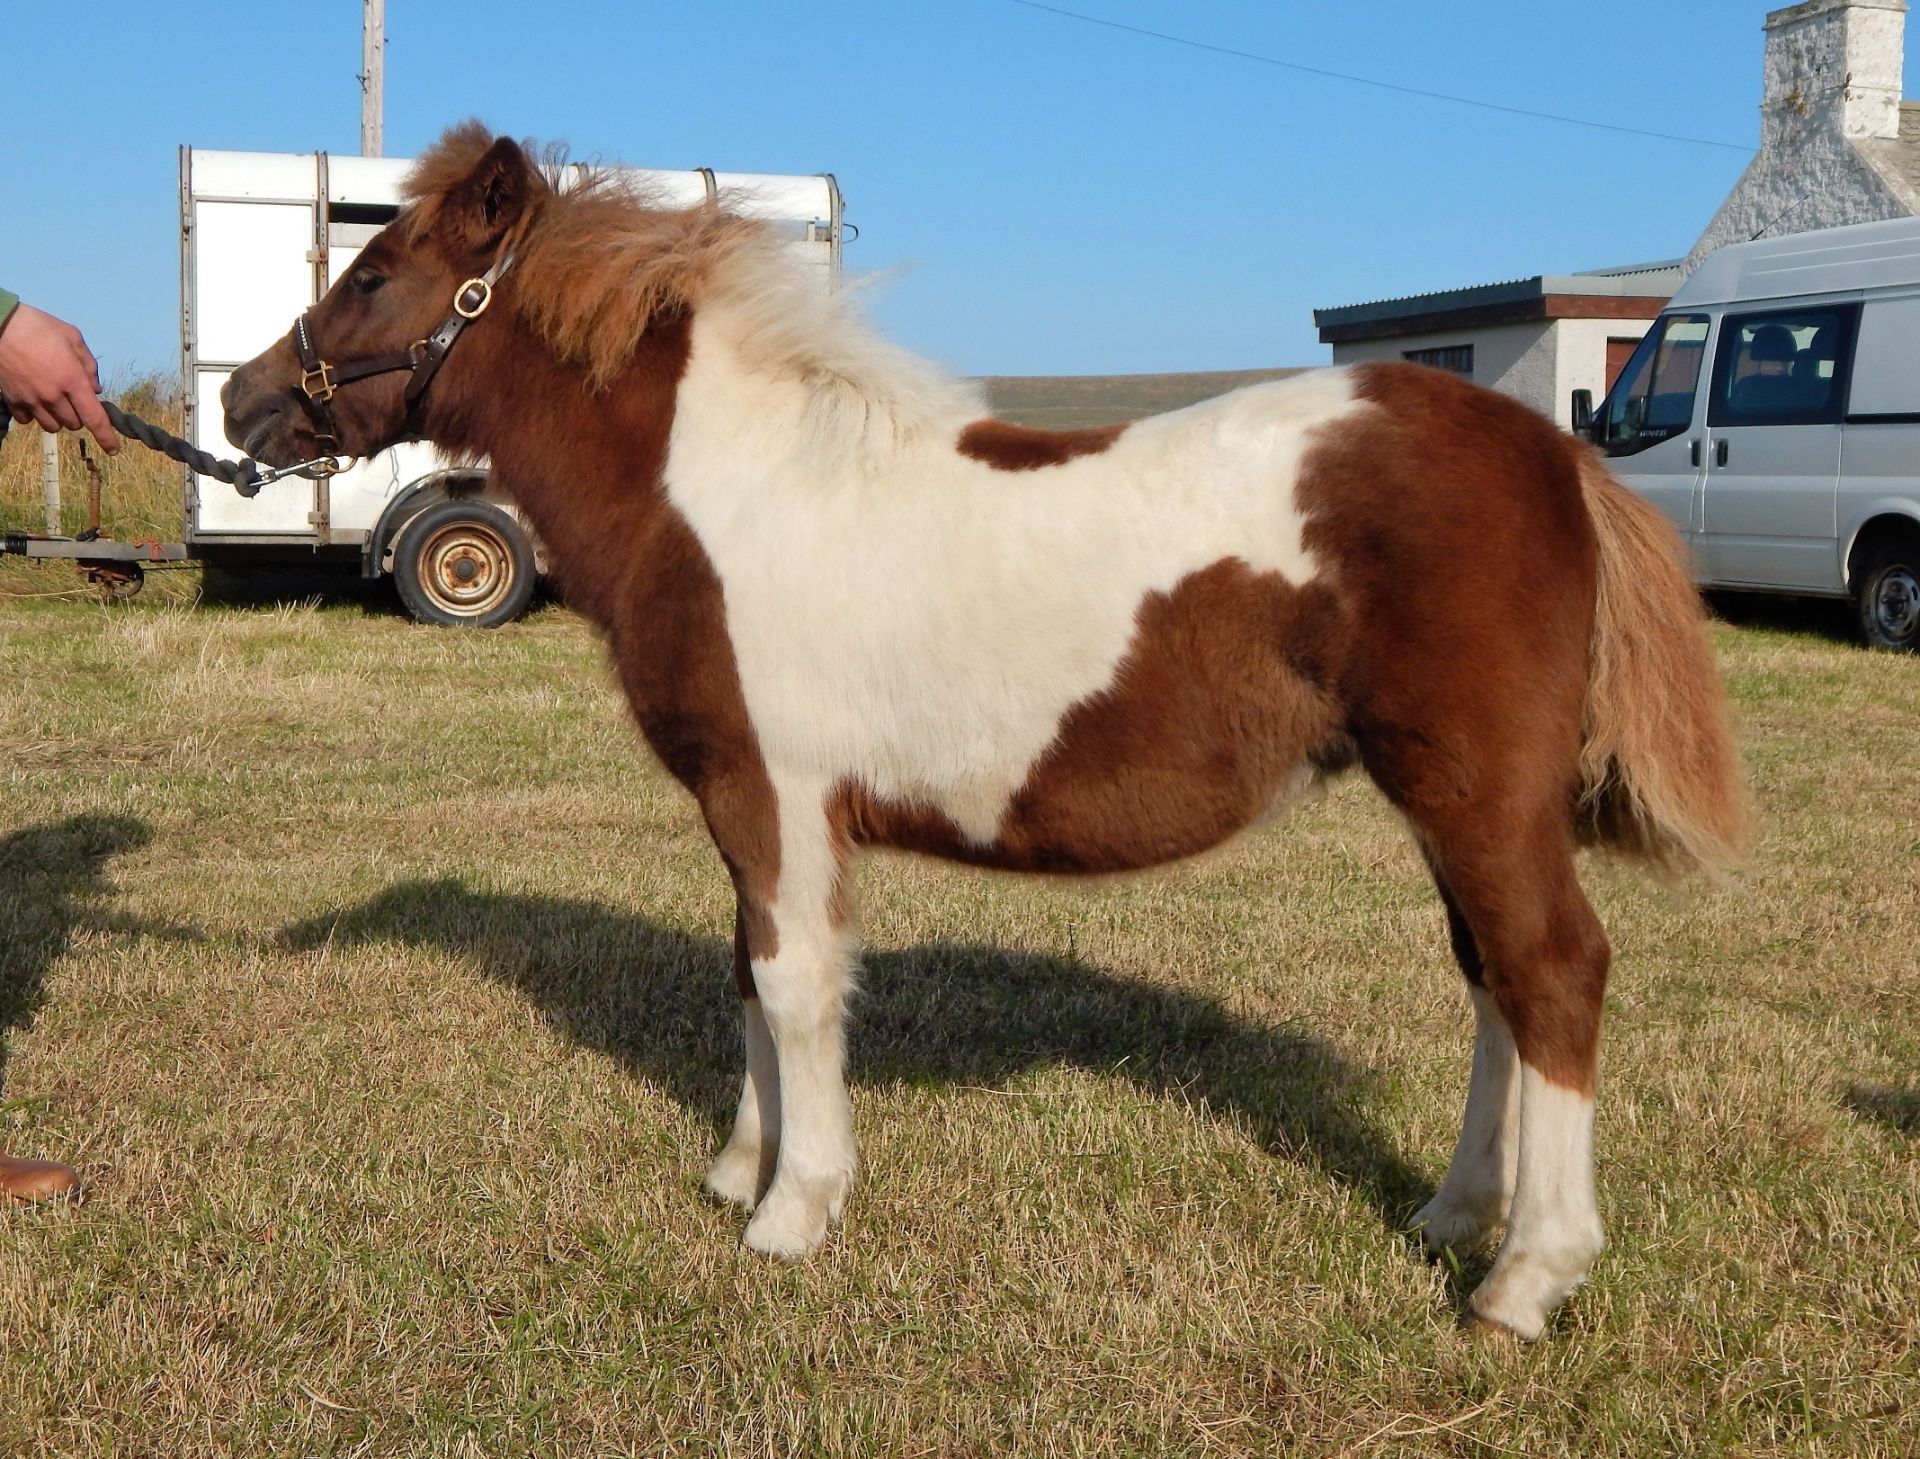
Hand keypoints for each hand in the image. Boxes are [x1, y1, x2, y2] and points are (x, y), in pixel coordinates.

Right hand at [0, 303, 119, 451]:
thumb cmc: (38, 327)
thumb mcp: (72, 337)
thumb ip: (89, 365)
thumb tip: (96, 390)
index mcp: (72, 380)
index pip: (94, 418)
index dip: (106, 437)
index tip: (114, 450)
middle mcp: (53, 396)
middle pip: (74, 424)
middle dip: (79, 415)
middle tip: (73, 397)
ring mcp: (31, 400)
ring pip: (52, 426)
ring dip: (58, 418)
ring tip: (54, 400)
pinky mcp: (13, 400)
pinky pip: (28, 421)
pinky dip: (34, 415)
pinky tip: (34, 400)